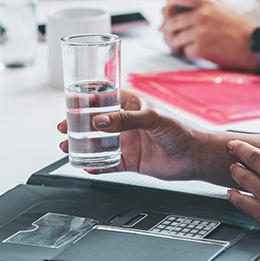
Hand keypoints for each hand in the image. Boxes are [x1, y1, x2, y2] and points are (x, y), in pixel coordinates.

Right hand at [57, 90, 211, 180]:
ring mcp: (127, 141)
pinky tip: (86, 166)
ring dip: (81, 144)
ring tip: (67, 147)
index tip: (69, 96)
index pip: (104, 95)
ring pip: (97, 142)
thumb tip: (99, 121)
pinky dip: (96, 165)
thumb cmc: (182, 130)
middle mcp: (126, 122)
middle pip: (94, 120)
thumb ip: (125, 120)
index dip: (86, 94)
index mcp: (131, 104)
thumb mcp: (153, 118)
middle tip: (62, 127)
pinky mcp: (130, 161)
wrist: (197, 157)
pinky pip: (108, 163)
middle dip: (76, 122)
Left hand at [158, 0, 256, 69]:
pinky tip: (193, 50)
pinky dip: (187, 51)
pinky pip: (184, 50)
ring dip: (176, 41)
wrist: (251, 46)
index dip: (169, 1)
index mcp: (206, 3)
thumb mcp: (222, 3)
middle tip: (167, 30)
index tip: (168, 6)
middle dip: (167, 26)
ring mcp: (200, 33)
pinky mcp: (201, 49)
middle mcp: (202, 16)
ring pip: (175, 36)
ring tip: (180, 43)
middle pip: (171, 19)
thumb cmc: (235, 25)